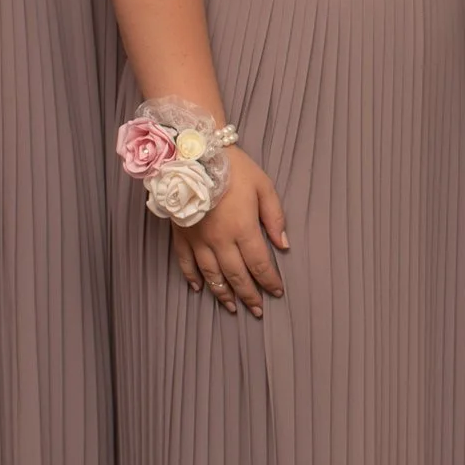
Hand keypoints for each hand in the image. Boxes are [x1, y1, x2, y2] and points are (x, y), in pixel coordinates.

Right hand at [172, 146, 290, 317]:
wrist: (195, 154)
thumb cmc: (234, 168)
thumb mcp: (264, 187)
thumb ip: (274, 218)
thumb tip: (283, 245)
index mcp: (244, 229)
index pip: (260, 265)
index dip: (269, 282)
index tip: (276, 293)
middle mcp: (221, 240)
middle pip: (237, 276)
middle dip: (249, 296)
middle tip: (257, 311)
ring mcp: (198, 240)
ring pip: (212, 276)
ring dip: (223, 294)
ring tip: (232, 308)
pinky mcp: (181, 235)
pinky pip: (185, 263)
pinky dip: (192, 278)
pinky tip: (198, 288)